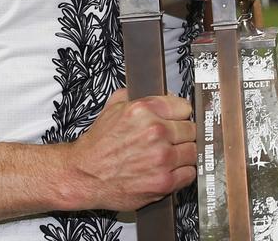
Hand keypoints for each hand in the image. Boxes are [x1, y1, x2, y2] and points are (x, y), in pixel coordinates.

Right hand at [67, 88, 196, 211]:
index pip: (184, 107)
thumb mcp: (112, 109)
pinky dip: (182, 173)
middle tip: (171, 141)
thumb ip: (137, 97)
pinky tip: (170, 170)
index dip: (179, 115)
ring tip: (170, 157)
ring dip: (183, 155)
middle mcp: (155, 132)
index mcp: (143, 110)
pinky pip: (190, 174)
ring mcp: (161, 158)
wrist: (83, 175)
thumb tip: (163, 94)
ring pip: (193, 152)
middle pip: (191, 130)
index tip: (177, 121)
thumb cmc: (98, 146)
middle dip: (182, 135)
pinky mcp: (164, 182)